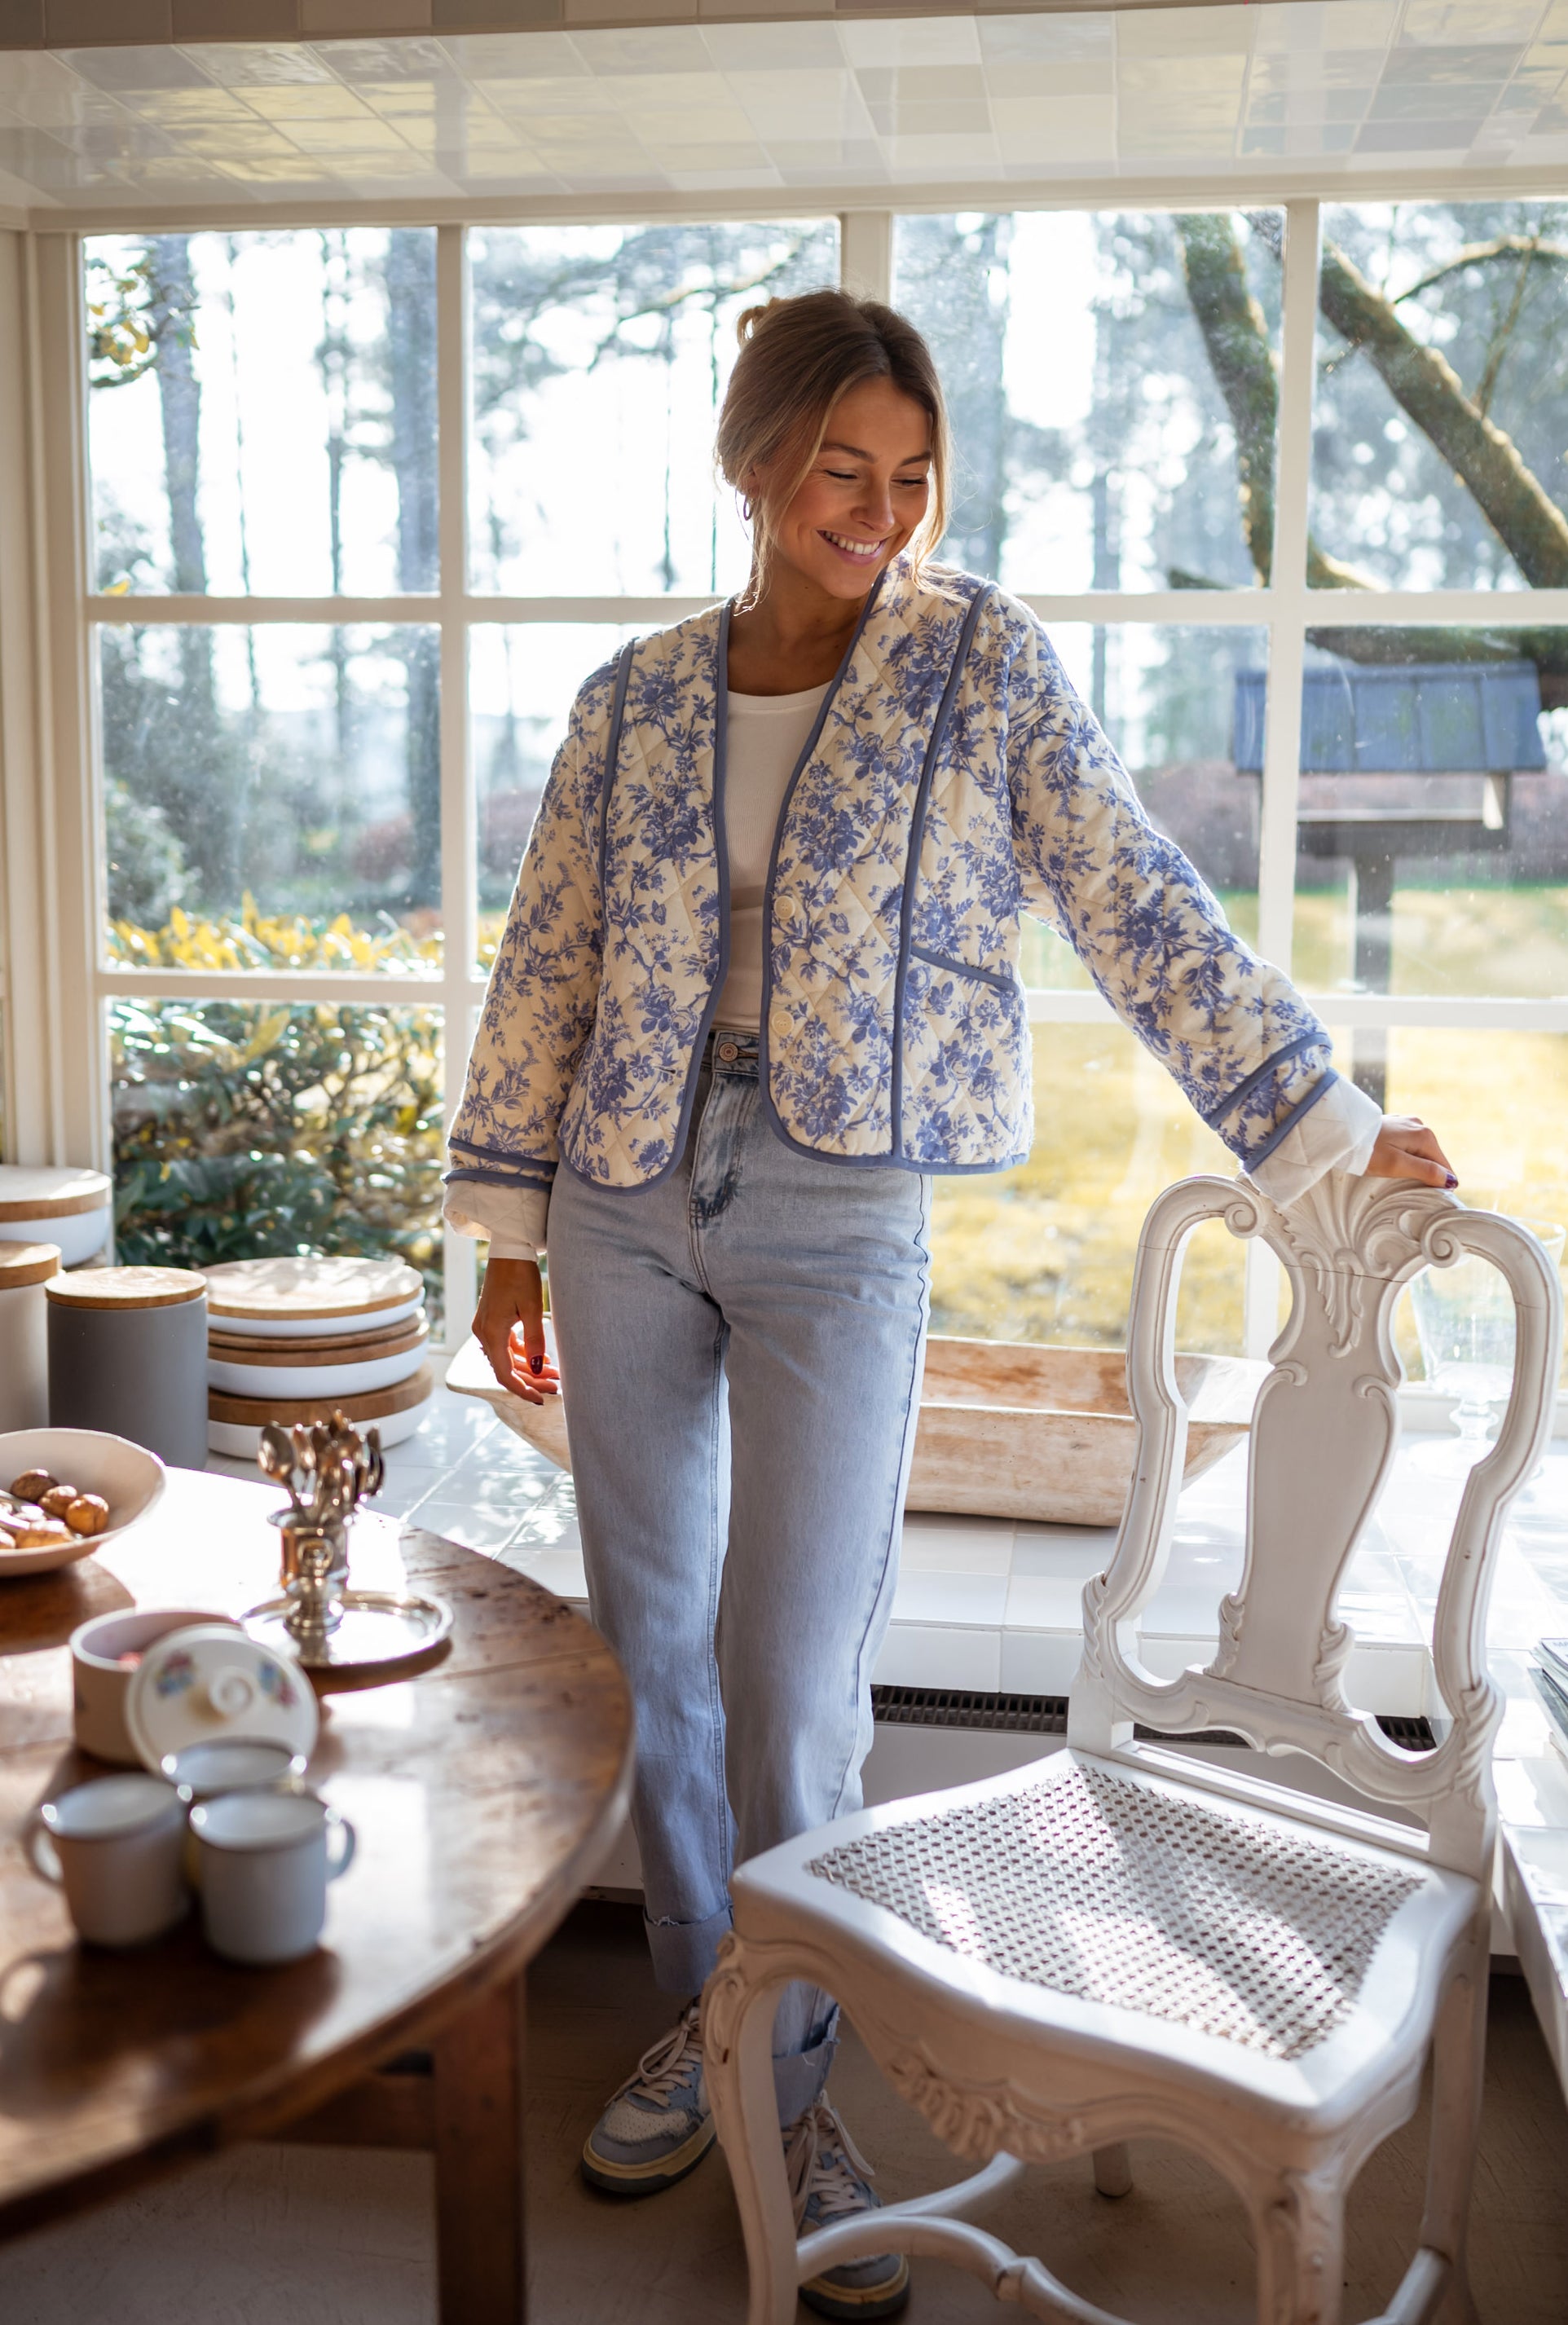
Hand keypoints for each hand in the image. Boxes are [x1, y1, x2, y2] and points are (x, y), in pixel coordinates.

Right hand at [472, 1258, 559, 1405]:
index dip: (522, 1390)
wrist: (509, 1252)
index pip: (504, 1374)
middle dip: (532, 1379)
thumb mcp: (532, 1309)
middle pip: (507, 1368)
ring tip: (555, 1373)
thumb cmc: (520, 1276)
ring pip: (507, 1358)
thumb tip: (539, 1368)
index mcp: (491, 1332)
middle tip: (556, 1386)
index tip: (541, 1399)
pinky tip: (542, 1358)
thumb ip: (535, 1340)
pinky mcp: (491, 1322)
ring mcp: (485, 1328)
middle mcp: (484, 1333)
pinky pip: (506, 1346)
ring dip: (529, 1367)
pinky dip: (523, 1354)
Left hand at [1364, 1115, 1457, 1191]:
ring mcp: (1406, 1124)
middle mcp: (1419, 1125)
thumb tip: (1450, 1180)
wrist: (1341, 1131)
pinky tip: (1392, 1163)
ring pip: (1419, 1152)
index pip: (1443, 1165)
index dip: (1439, 1183)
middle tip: (1410, 1189)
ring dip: (1414, 1165)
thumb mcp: (1396, 1165)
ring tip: (1399, 1177)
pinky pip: (1408, 1145)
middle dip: (1426, 1174)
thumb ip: (1425, 1171)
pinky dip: (1404, 1156)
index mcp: (1424, 1135)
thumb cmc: (1367, 1151)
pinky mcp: (1395, 1125)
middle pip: (1432, 1158)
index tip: (1430, 1197)